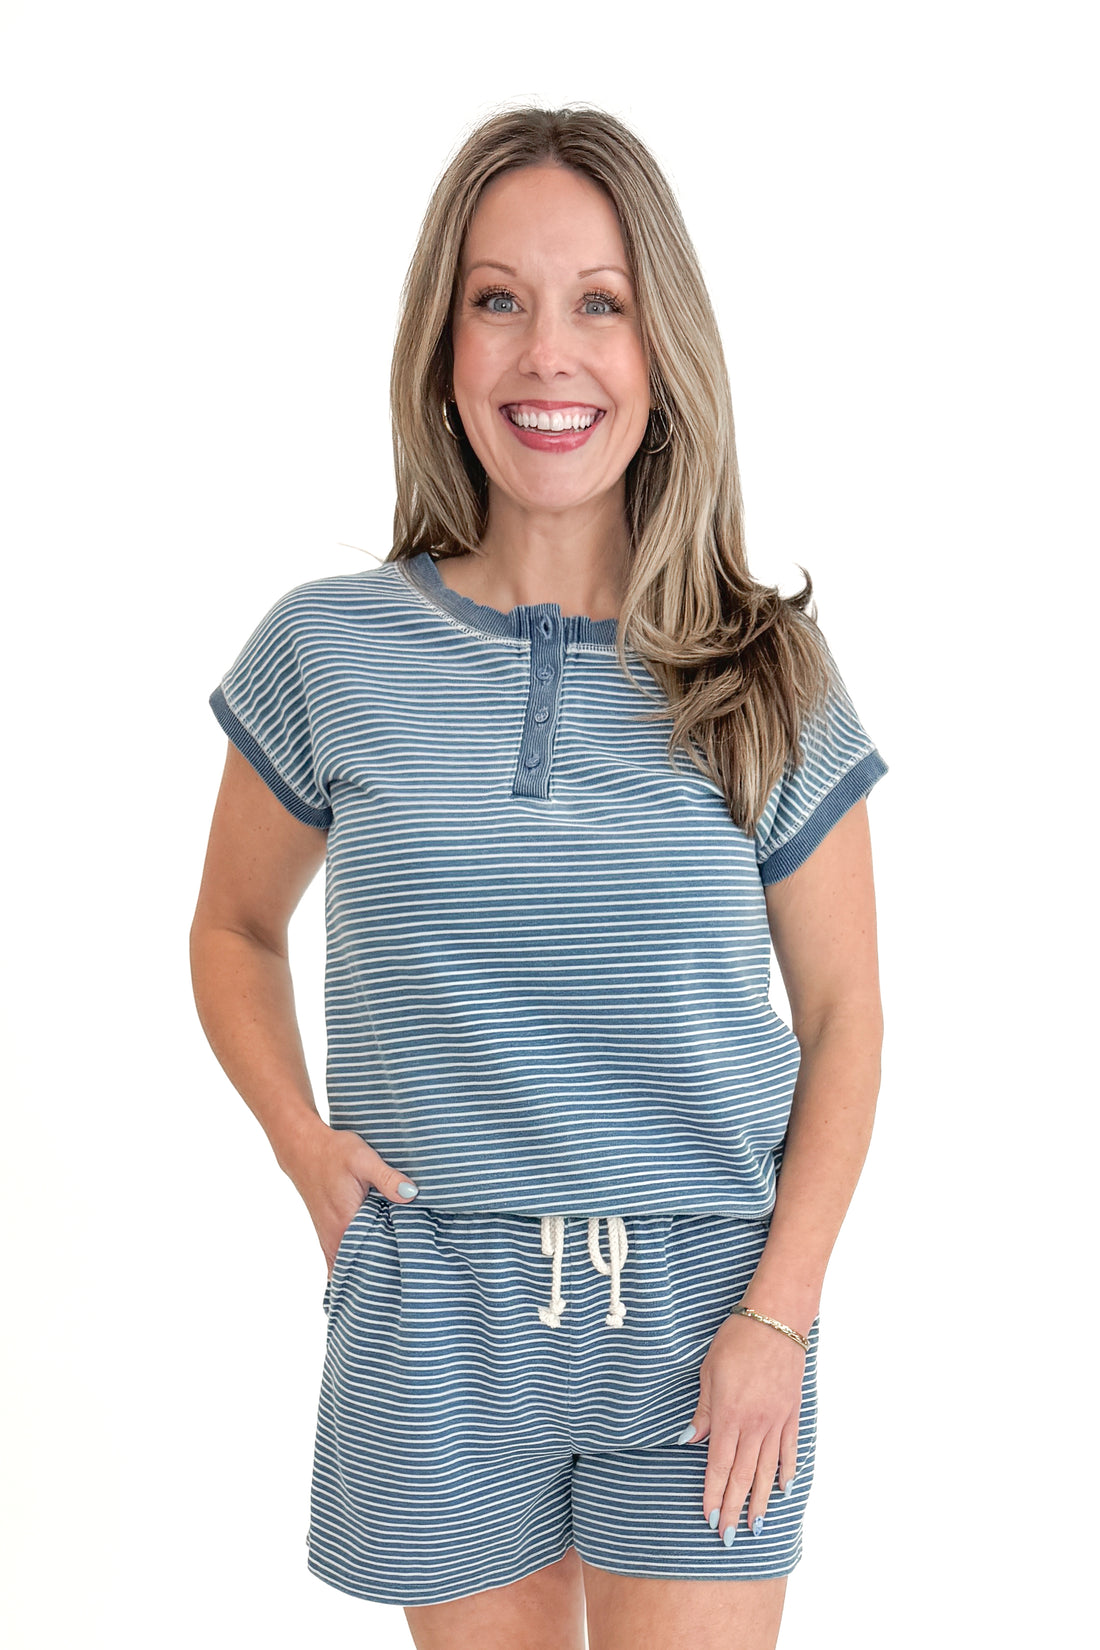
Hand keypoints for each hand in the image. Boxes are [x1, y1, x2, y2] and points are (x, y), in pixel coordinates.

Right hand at [276, 1116, 419, 1276]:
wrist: (304, 1148)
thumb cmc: (333, 1153)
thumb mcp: (364, 1159)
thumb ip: (387, 1178)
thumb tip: (411, 1195)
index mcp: (345, 1225)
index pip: (370, 1261)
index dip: (389, 1267)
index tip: (409, 1268)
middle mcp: (334, 1238)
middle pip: (360, 1269)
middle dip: (382, 1271)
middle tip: (407, 1270)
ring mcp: (328, 1238)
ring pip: (350, 1265)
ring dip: (369, 1266)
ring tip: (395, 1264)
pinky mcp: (327, 1233)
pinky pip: (342, 1257)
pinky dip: (357, 1259)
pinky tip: (374, 1254)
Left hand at [678, 1312, 804, 1543]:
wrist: (775, 1320)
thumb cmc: (736, 1341)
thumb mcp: (709, 1372)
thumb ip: (703, 1412)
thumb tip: (689, 1441)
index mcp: (729, 1416)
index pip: (718, 1466)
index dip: (712, 1494)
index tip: (708, 1518)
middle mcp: (754, 1425)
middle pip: (742, 1476)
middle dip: (733, 1508)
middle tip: (727, 1537)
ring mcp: (776, 1421)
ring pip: (766, 1470)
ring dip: (760, 1500)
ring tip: (755, 1527)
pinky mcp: (791, 1413)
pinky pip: (789, 1449)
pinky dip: (786, 1471)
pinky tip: (783, 1490)